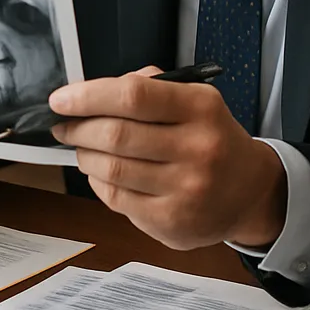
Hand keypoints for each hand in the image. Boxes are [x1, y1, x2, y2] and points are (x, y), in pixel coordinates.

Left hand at [49, 67, 285, 250]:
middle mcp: (197, 148)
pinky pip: (116, 198)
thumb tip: (91, 92)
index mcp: (201, 107)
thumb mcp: (194, 99)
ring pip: (111, 169)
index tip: (60, 100)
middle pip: (115, 135)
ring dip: (84, 155)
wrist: (250, 192)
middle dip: (78, 128)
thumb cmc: (210, 137)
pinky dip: (98, 181)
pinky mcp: (173, 222)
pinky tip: (101, 171)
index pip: (133, 95)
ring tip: (81, 147)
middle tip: (64, 125)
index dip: (88, 96)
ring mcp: (186, 189)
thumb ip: (148, 87)